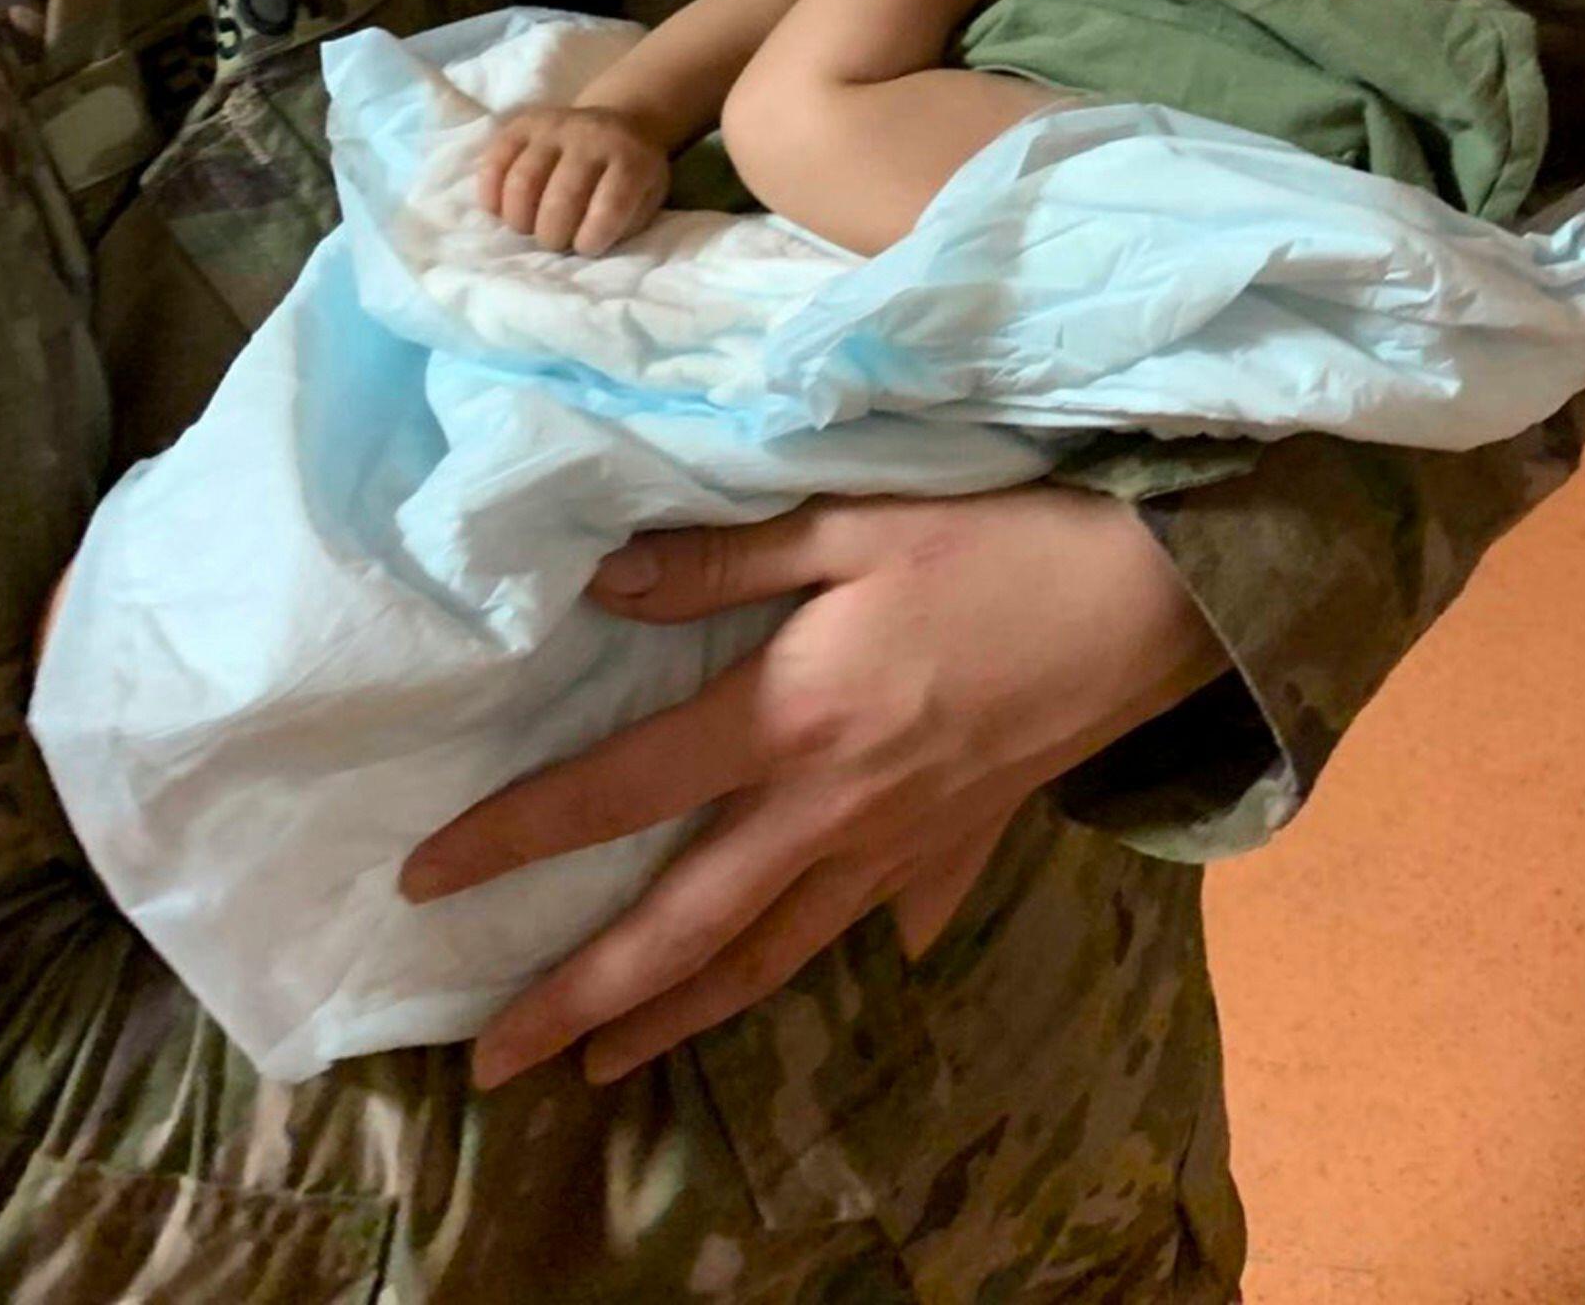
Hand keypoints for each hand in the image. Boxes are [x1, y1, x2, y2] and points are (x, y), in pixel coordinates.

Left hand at [398, 487, 1228, 1088]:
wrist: (1157, 600)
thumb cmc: (999, 541)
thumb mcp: (852, 522)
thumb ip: (723, 560)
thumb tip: (603, 588)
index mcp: (789, 718)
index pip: (621, 790)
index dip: (516, 837)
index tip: (426, 882)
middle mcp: (828, 809)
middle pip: (681, 926)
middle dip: (578, 1000)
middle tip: (492, 1062)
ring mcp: (896, 847)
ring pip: (768, 956)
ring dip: (678, 1016)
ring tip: (606, 1063)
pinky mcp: (957, 847)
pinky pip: (875, 924)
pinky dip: (829, 956)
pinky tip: (812, 970)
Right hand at [477, 105, 671, 253]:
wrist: (620, 125)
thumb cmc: (630, 178)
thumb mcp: (646, 201)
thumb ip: (622, 224)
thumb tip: (580, 245)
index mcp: (631, 158)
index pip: (610, 205)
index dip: (592, 238)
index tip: (585, 248)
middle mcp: (592, 136)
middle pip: (560, 198)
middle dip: (552, 236)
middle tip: (555, 243)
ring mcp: (554, 126)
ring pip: (522, 182)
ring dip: (520, 221)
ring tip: (529, 228)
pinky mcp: (522, 124)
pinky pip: (494, 163)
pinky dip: (492, 197)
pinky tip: (502, 211)